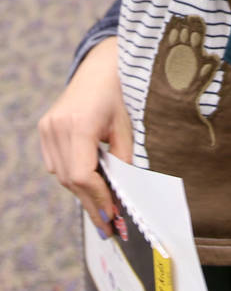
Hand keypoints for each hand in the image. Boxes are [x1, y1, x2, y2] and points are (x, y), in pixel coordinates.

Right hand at [38, 37, 132, 238]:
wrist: (100, 67)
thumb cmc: (118, 94)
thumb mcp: (126, 126)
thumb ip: (123, 158)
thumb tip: (122, 192)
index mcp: (78, 126)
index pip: (83, 175)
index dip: (97, 198)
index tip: (111, 215)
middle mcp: (57, 128)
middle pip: (71, 179)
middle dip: (90, 202)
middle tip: (107, 223)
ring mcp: (47, 129)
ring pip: (62, 174)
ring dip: (81, 190)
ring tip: (101, 206)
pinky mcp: (44, 129)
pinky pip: (56, 163)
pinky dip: (72, 174)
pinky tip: (89, 181)